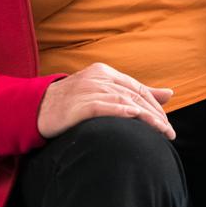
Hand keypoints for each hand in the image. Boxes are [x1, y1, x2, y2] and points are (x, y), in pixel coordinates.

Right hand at [37, 62, 175, 140]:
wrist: (35, 110)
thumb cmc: (72, 104)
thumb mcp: (104, 93)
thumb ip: (135, 92)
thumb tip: (170, 93)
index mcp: (104, 72)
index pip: (138, 88)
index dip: (155, 106)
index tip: (167, 125)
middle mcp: (98, 77)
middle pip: (134, 95)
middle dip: (155, 115)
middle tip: (169, 133)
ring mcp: (87, 89)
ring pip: (124, 100)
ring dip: (146, 117)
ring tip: (160, 133)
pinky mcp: (77, 104)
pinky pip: (104, 106)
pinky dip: (122, 111)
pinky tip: (136, 118)